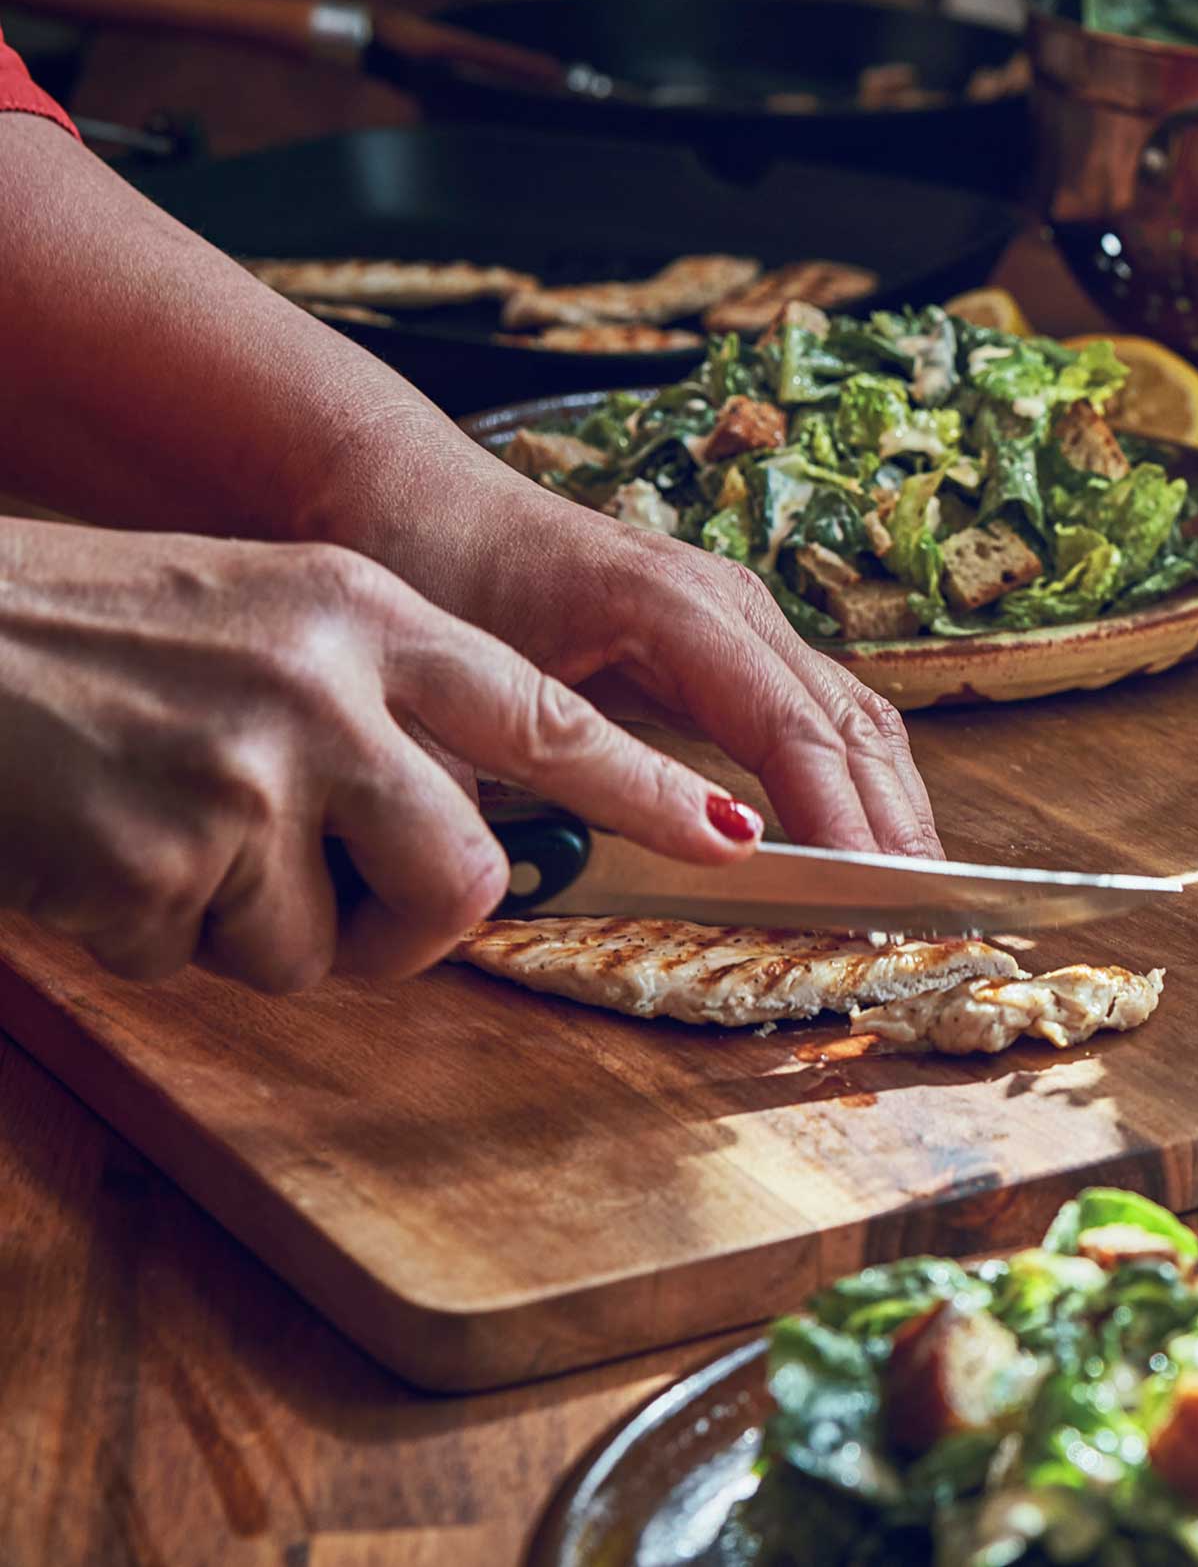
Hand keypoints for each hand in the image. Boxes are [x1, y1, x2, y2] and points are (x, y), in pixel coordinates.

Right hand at [0, 518, 759, 990]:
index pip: (545, 715)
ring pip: (332, 945)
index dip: (647, 788)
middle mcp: (328, 689)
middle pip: (468, 875)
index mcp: (361, 613)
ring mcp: (248, 778)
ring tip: (164, 839)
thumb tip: (473, 814)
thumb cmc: (80, 631)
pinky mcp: (162, 864)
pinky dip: (150, 936)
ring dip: (256, 933)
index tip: (741, 836)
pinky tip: (91, 851)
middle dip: (414, 925)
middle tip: (338, 911)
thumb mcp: (256, 612)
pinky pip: (206, 961)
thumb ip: (372, 692)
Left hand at [377, 481, 942, 858]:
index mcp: (677, 608)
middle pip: (852, 725)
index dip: (837, 824)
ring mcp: (741, 614)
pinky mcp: (732, 636)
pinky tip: (864, 843)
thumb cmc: (425, 573)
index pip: (793, 732)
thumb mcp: (467, 683)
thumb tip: (592, 881)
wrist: (401, 488)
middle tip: (916, 924)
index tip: (863, 904)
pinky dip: (855, 781)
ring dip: (889, 806)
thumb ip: (538, 772)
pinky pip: (824, 711)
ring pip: (856, 716)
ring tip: (911, 900)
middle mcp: (731, 604)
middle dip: (892, 826)